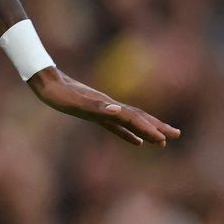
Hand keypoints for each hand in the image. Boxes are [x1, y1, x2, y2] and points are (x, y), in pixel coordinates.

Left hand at [28, 67, 178, 146]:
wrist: (46, 82)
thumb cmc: (59, 93)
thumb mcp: (75, 102)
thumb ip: (96, 107)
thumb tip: (117, 110)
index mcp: (108, 106)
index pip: (133, 118)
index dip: (148, 128)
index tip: (163, 139)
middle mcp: (109, 107)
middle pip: (139, 117)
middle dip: (157, 127)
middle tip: (177, 135)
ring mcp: (104, 110)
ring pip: (131, 121)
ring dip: (148, 130)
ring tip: (163, 140)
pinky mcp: (95, 113)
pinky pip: (117, 125)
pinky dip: (129, 133)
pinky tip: (136, 141)